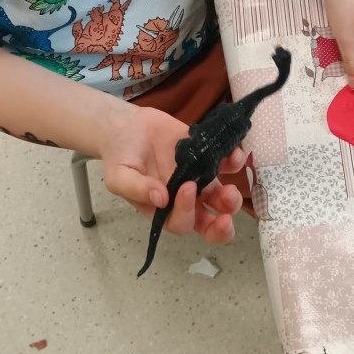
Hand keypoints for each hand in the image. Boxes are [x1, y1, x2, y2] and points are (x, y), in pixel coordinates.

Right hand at [100, 105, 244, 242]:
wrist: (128, 127)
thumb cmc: (120, 156)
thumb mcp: (119, 176)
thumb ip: (137, 189)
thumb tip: (160, 199)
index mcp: (163, 211)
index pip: (181, 223)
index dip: (187, 212)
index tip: (186, 187)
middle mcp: (186, 200)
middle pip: (209, 222)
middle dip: (221, 227)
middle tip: (225, 216)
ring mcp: (199, 179)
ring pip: (222, 198)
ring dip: (232, 199)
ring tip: (230, 189)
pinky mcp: (207, 157)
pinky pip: (226, 165)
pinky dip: (234, 162)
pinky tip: (235, 155)